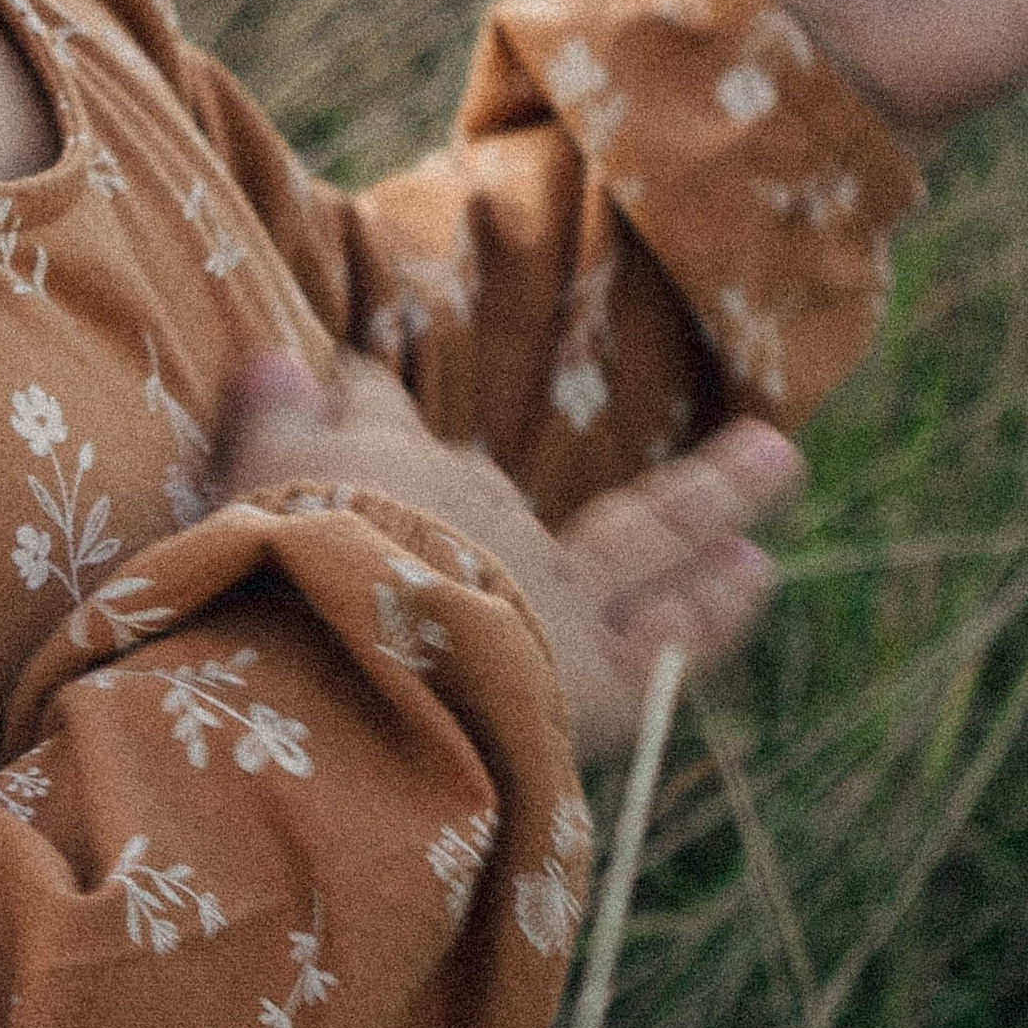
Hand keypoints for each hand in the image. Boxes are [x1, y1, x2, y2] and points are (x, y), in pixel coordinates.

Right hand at [212, 349, 800, 757]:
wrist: (345, 659)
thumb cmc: (275, 577)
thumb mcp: (244, 486)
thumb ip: (267, 420)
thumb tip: (276, 357)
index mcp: (381, 460)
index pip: (363, 406)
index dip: (340, 406)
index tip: (323, 398)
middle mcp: (476, 503)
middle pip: (477, 471)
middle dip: (466, 475)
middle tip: (457, 487)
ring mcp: (545, 582)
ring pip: (645, 527)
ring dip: (712, 493)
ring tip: (783, 456)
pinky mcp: (593, 670)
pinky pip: (668, 632)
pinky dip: (715, 602)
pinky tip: (758, 566)